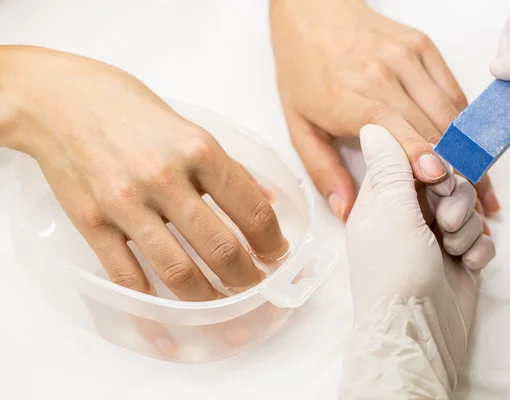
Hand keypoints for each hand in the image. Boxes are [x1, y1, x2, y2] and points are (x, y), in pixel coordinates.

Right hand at [0, 46, 288, 300]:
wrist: (62, 101)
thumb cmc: (130, 110)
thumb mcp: (190, 127)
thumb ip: (229, 168)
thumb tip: (268, 200)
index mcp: (198, 149)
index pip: (252, 209)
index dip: (271, 241)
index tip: (275, 253)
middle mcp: (164, 178)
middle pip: (220, 248)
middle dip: (247, 277)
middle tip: (254, 285)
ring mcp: (126, 203)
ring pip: (179, 272)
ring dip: (210, 299)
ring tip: (224, 304)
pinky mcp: (93, 223)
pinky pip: (129, 277)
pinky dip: (154, 307)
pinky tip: (173, 316)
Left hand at [270, 0, 499, 220]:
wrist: (312, 12)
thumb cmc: (304, 71)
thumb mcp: (298, 125)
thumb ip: (322, 170)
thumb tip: (346, 211)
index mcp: (346, 96)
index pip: (391, 125)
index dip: (417, 151)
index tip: (438, 177)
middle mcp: (381, 73)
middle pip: (428, 124)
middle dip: (453, 165)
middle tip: (469, 201)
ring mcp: (406, 56)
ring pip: (448, 109)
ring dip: (467, 148)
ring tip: (479, 183)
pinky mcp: (423, 46)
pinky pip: (452, 89)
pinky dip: (464, 121)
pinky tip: (470, 147)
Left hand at [341, 125, 494, 397]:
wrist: (416, 333)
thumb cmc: (393, 271)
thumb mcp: (389, 214)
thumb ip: (389, 169)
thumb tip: (373, 126)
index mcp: (381, 200)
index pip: (412, 160)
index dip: (430, 164)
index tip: (437, 177)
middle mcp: (407, 215)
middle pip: (445, 180)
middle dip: (453, 198)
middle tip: (445, 221)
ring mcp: (434, 236)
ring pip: (467, 206)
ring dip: (466, 226)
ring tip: (453, 249)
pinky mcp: (458, 256)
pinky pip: (481, 234)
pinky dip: (477, 248)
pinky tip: (466, 265)